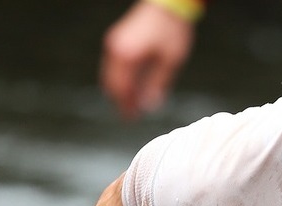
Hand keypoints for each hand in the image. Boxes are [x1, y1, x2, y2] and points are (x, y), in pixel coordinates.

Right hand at [99, 1, 196, 119]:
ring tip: (133, 104)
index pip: (121, 89)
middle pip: (112, 83)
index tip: (131, 118)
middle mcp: (116, 49)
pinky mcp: (118, 40)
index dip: (125, 106)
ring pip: (110, 75)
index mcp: (127, 56)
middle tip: (131, 116)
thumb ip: (158, 84)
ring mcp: (114, 43)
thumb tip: (149, 105)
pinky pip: (114, 66)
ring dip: (120, 91)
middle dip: (120, 101)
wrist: (168, 2)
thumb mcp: (170, 61)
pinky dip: (121, 79)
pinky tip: (133, 88)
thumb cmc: (171, 29)